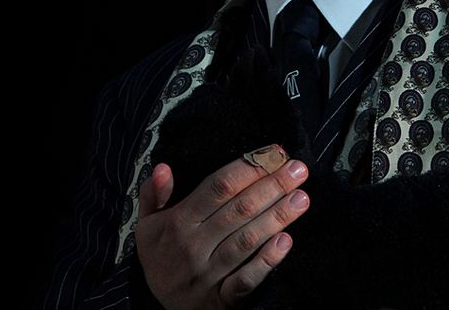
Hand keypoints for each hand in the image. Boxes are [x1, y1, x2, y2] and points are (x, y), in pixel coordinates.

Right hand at [135, 155, 308, 308]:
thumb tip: (163, 168)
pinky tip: (286, 241)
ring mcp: (209, 273)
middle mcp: (194, 245)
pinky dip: (266, 261)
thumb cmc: (160, 258)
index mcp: (179, 222)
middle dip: (272, 185)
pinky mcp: (222, 299)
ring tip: (301, 198)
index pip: (218, 188)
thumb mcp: (146, 225)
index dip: (248, 168)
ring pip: (247, 239)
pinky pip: (247, 279)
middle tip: (298, 169)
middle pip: (239, 209)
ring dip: (277, 216)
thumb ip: (153, 194)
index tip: (273, 153)